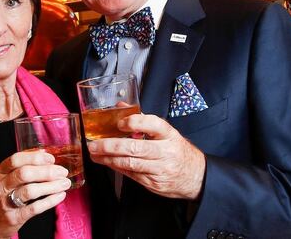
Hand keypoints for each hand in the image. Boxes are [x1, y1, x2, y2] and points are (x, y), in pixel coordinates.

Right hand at [0, 149, 71, 238]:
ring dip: (51, 186)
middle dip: (46, 172)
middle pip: (24, 174)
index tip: (51, 159)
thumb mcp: (6, 178)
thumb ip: (23, 165)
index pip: (16, 159)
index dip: (35, 157)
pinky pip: (34, 208)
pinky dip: (50, 201)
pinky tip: (60, 196)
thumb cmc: (2, 196)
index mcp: (0, 172)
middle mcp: (2, 186)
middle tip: (62, 172)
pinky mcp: (14, 217)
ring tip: (64, 183)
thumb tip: (43, 153)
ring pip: (30, 191)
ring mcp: (6, 202)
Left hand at [86, 113, 204, 199]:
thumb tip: (121, 107)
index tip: (119, 123)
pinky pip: (132, 174)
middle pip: (136, 148)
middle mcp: (165, 151)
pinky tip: (107, 162)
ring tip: (95, 153)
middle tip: (94, 144)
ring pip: (131, 163)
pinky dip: (117, 167)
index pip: (153, 124)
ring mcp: (160, 169)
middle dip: (111, 146)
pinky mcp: (154, 182)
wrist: (195, 176)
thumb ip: (143, 120)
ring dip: (109, 159)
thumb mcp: (166, 132)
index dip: (134, 122)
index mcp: (169, 134)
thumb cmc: (178, 150)